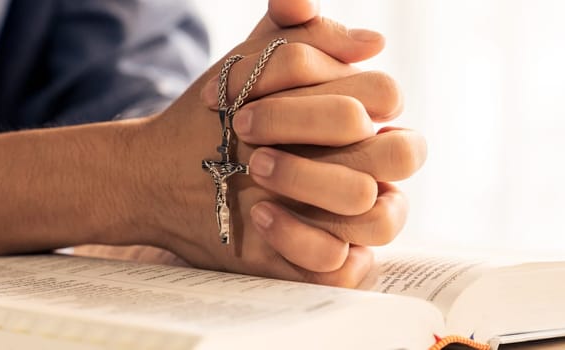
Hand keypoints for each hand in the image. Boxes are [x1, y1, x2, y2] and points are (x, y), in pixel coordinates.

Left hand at [142, 17, 425, 286]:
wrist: (164, 171)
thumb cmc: (220, 115)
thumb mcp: (250, 62)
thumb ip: (295, 31)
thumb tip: (371, 38)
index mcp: (362, 118)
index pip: (387, 94)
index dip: (322, 89)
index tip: (245, 95)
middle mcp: (367, 169)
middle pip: (399, 155)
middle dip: (319, 133)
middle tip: (246, 130)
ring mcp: (351, 221)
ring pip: (380, 216)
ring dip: (311, 185)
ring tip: (250, 169)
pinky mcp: (326, 264)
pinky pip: (345, 267)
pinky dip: (302, 239)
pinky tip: (259, 213)